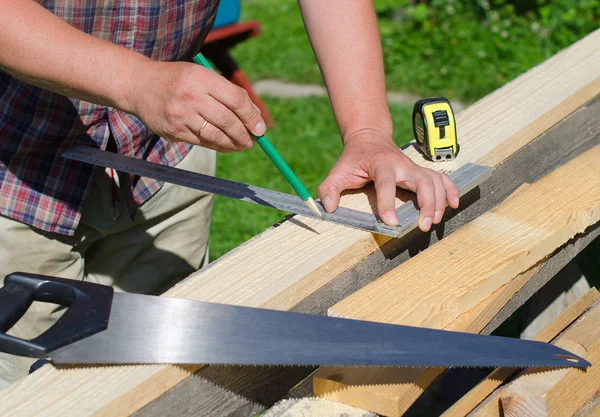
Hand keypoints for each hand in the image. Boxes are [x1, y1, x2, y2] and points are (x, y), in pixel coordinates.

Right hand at [129, 60, 265, 151]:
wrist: (139, 85)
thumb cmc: (179, 80)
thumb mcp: (202, 76)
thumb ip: (227, 92)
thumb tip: (255, 116)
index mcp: (202, 78)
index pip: (236, 99)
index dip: (251, 116)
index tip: (260, 129)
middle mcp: (191, 96)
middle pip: (227, 120)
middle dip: (244, 134)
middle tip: (252, 141)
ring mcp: (181, 115)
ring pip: (216, 135)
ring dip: (233, 144)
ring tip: (241, 145)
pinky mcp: (174, 131)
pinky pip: (202, 142)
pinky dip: (217, 145)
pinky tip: (225, 146)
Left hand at [317, 130, 459, 231]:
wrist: (369, 139)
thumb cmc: (353, 159)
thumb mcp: (338, 171)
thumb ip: (329, 190)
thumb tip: (328, 208)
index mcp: (380, 164)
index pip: (386, 182)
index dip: (388, 202)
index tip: (391, 222)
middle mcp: (401, 164)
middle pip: (421, 180)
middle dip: (426, 203)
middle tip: (423, 225)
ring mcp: (414, 167)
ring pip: (434, 180)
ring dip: (439, 201)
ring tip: (434, 221)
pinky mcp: (421, 171)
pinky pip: (442, 178)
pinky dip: (451, 190)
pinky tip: (454, 204)